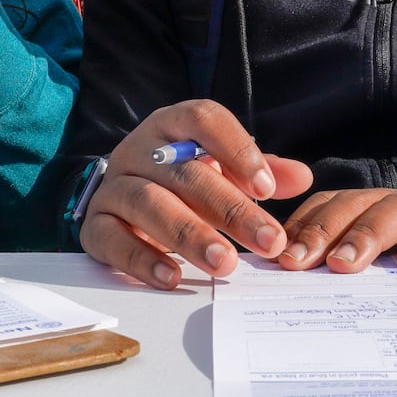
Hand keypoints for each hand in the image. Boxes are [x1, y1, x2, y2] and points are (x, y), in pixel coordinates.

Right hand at [78, 100, 311, 289]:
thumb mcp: (220, 168)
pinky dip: (142, 259)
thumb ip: (259, 172)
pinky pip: (113, 239)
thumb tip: (301, 177)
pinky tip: (173, 277)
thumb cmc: (180, 179)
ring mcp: (114, 185)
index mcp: (172, 125)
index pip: (202, 119)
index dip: (236, 149)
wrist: (119, 198)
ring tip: (226, 263)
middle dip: (230, 208)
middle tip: (268, 241)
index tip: (268, 188)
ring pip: (148, 202)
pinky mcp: (95, 224)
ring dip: (189, 234)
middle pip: (184, 171)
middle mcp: (139, 148)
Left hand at [276, 188, 396, 271]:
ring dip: (365, 234)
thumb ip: (352, 276)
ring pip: (393, 211)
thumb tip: (296, 302)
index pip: (325, 210)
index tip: (275, 261)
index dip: (300, 230)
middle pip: (351, 206)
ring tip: (345, 263)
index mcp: (368, 213)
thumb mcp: (391, 272)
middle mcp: (395, 206)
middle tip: (297, 262)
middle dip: (321, 233)